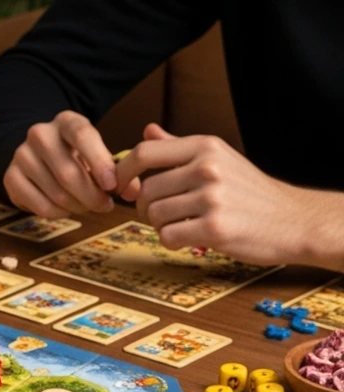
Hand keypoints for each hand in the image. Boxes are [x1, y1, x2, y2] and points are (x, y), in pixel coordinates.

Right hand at [4, 111, 122, 216]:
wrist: (37, 156)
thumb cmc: (74, 156)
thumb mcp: (96, 155)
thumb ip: (118, 172)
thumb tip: (132, 192)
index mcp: (66, 121)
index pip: (82, 136)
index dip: (99, 162)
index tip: (112, 186)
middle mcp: (40, 134)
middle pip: (68, 173)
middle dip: (91, 196)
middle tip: (104, 206)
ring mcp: (21, 155)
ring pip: (55, 193)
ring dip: (76, 207)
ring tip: (86, 207)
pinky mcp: (10, 178)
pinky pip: (40, 206)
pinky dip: (58, 214)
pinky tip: (66, 210)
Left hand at [114, 123, 313, 263]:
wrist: (290, 219)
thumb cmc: (248, 191)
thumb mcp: (218, 158)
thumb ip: (179, 147)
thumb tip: (147, 130)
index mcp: (205, 146)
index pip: (144, 152)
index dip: (123, 172)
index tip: (121, 188)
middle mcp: (207, 167)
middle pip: (146, 191)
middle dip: (147, 208)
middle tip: (166, 215)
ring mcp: (211, 198)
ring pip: (154, 216)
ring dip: (161, 227)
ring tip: (183, 225)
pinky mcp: (214, 228)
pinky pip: (168, 237)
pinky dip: (172, 242)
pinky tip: (190, 239)